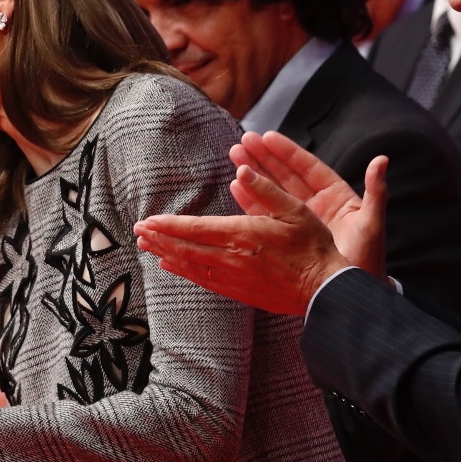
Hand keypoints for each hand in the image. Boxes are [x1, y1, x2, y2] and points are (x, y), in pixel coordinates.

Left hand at [134, 164, 352, 314]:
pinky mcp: (239, 292)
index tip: (146, 221)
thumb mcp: (296, 210)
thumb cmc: (313, 247)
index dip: (168, 225)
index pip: (195, 229)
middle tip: (136, 232)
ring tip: (146, 246)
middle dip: (158, 239)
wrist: (324, 290)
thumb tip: (242, 169)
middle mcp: (232, 258)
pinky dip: (183, 272)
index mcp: (243, 234)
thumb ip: (267, 189)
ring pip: (190, 265)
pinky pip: (203, 281)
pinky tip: (171, 266)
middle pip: (185, 247)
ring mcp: (234, 278)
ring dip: (165, 254)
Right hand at [229, 131, 387, 277]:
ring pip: (273, 191)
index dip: (288, 152)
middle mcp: (315, 205)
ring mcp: (299, 221)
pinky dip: (251, 200)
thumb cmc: (367, 260)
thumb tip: (382, 160)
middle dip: (264, 157)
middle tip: (244, 140)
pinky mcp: (286, 237)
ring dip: (254, 174)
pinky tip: (236, 185)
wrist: (349, 292)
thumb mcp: (371, 224)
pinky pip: (265, 213)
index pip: (308, 167)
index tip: (268, 136)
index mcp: (336, 197)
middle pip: (285, 175)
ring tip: (234, 156)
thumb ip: (376, 192)